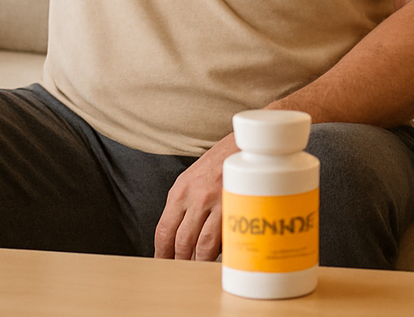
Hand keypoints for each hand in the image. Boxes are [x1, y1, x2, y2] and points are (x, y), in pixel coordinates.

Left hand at [153, 133, 240, 259]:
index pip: (164, 231)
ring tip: (202, 270)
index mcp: (180, 191)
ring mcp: (218, 202)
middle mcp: (196, 197)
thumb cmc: (223, 160)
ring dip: (201, 262)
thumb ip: (185, 204)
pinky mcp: (238, 206)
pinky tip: (224, 257)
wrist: (250, 140)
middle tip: (183, 273)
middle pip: (181, 242)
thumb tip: (180, 236)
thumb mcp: (194, 177)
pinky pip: (227, 238)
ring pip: (203, 246)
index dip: (162, 254)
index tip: (164, 264)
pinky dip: (223, 252)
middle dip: (180, 262)